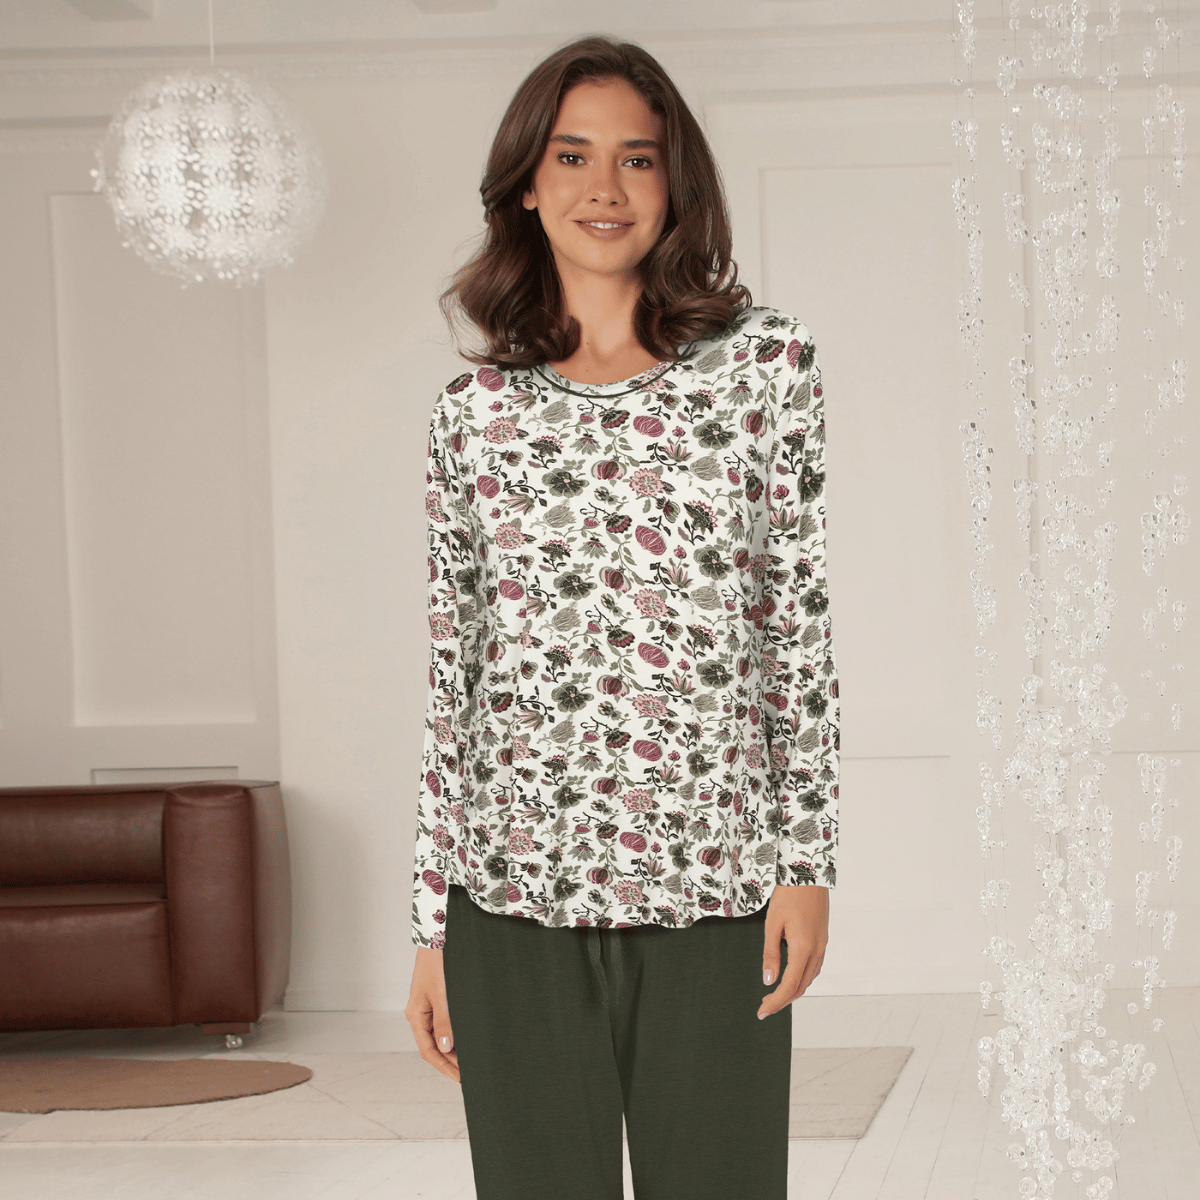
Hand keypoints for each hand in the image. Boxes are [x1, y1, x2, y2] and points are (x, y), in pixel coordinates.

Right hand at [405, 945, 460, 1081]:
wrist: (440, 936)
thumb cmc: (438, 962)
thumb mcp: (442, 994)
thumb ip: (445, 1022)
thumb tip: (446, 1048)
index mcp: (416, 1015)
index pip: (428, 1050)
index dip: (444, 1066)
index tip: (461, 1079)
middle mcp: (421, 1013)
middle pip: (434, 1045)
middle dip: (451, 1061)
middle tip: (471, 1073)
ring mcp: (430, 1006)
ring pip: (442, 1034)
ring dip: (455, 1048)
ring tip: (473, 1060)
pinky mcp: (439, 997)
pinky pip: (446, 1022)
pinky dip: (457, 1033)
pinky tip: (469, 1038)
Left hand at [757, 884, 828, 1018]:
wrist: (808, 874)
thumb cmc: (788, 896)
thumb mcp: (773, 924)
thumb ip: (771, 953)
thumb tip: (768, 980)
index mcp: (803, 948)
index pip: (789, 985)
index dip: (775, 1002)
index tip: (762, 1012)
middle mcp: (817, 950)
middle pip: (801, 986)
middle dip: (783, 1000)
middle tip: (764, 1007)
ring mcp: (822, 945)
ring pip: (809, 978)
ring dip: (793, 990)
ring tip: (775, 995)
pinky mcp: (823, 939)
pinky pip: (814, 967)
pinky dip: (802, 978)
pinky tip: (791, 976)